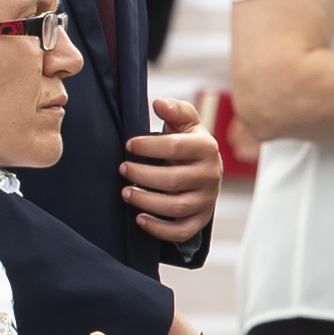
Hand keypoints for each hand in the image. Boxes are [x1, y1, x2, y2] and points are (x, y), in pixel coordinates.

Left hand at [120, 101, 221, 242]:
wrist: (205, 170)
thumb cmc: (188, 144)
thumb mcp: (185, 123)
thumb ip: (175, 110)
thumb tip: (159, 103)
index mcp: (207, 148)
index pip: (174, 147)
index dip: (148, 146)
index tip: (129, 145)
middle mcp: (211, 175)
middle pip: (172, 180)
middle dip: (141, 175)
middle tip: (122, 169)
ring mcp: (206, 200)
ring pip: (174, 207)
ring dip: (145, 201)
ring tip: (125, 193)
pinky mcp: (200, 220)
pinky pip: (181, 231)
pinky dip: (159, 229)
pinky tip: (139, 218)